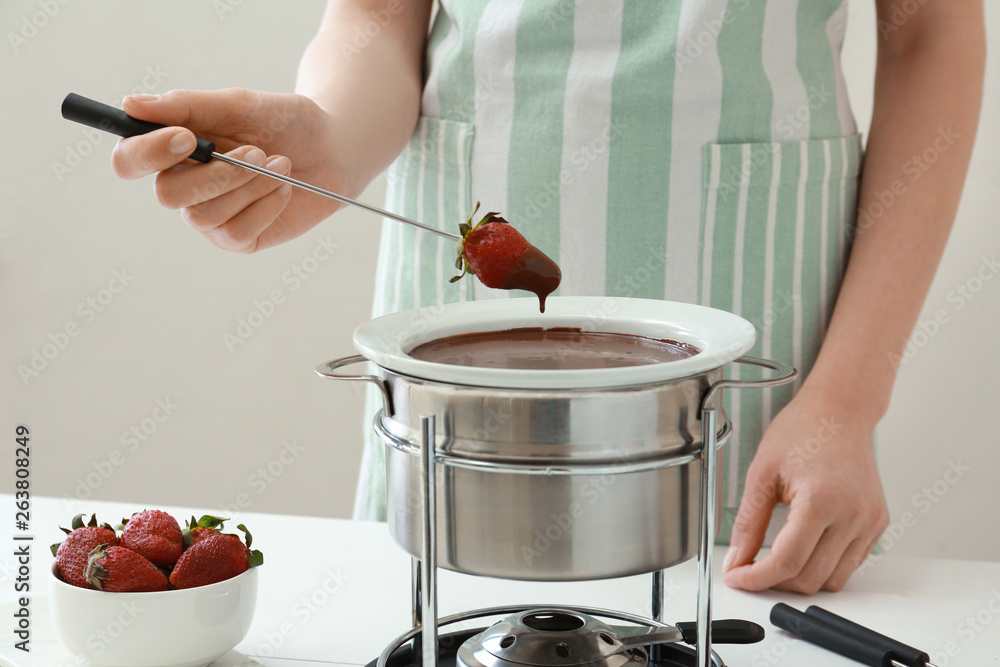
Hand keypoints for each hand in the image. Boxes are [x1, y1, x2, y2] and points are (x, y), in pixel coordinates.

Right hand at [111, 88, 353, 251]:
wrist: (333, 149)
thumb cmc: (284, 123)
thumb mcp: (239, 104)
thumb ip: (187, 105)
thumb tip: (131, 104)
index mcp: (173, 149)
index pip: (130, 161)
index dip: (149, 153)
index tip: (185, 137)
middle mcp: (184, 186)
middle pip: (168, 194)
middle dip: (217, 173)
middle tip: (257, 151)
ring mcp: (210, 217)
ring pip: (204, 215)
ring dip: (247, 187)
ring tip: (279, 164)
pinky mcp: (239, 239)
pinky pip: (236, 232)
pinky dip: (265, 206)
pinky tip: (284, 188)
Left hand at [723, 385, 889, 593]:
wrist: (839, 412)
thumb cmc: (801, 431)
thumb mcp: (762, 473)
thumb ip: (749, 522)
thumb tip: (736, 559)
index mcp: (821, 500)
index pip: (788, 561)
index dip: (757, 578)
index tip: (737, 577)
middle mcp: (853, 515)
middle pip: (810, 578)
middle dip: (774, 581)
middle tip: (749, 567)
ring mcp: (870, 521)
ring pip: (833, 579)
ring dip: (800, 579)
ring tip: (774, 559)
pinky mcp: (878, 523)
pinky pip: (850, 564)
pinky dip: (823, 566)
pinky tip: (802, 547)